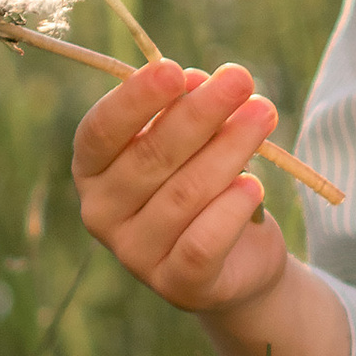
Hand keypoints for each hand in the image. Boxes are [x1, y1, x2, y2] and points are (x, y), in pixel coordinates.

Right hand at [72, 60, 289, 319]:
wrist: (238, 258)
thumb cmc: (204, 180)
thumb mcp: (194, 138)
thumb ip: (187, 109)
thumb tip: (197, 81)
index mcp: (93, 169)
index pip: (101, 131)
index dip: (134, 99)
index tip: (173, 69)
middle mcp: (102, 213)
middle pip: (150, 157)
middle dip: (200, 113)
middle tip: (240, 79)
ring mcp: (135, 254)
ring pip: (184, 195)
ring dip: (229, 150)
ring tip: (263, 116)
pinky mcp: (176, 285)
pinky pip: (202, 244)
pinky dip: (230, 210)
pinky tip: (255, 185)